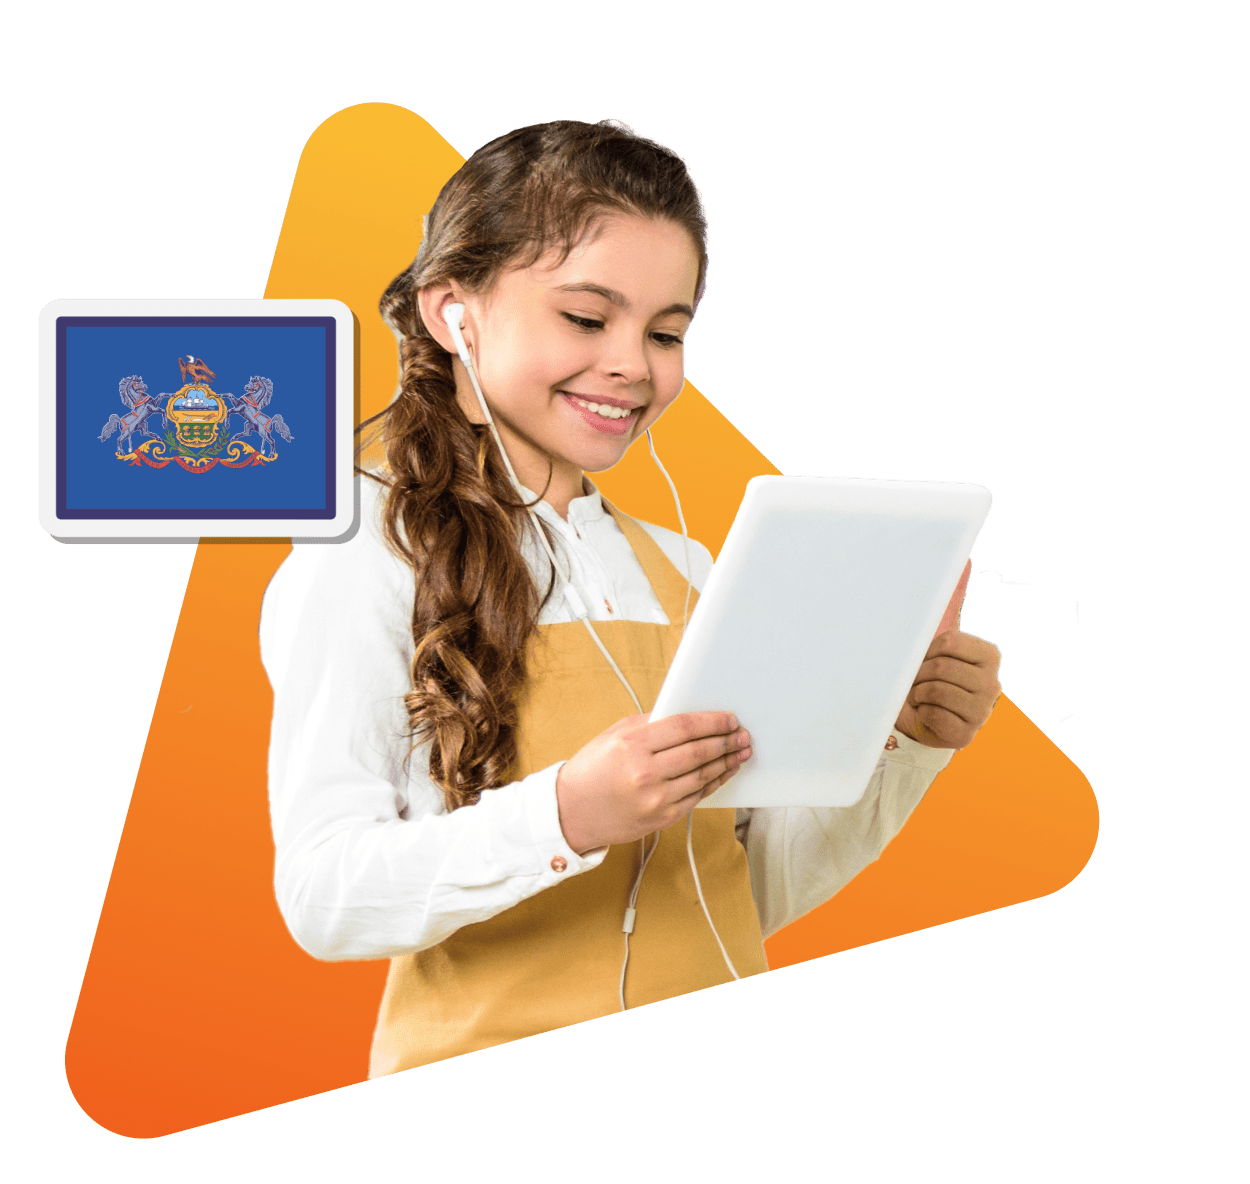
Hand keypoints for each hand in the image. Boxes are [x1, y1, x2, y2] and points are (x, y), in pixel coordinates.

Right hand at [556, 712, 751, 853]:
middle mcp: (645, 772)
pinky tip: (724, 772)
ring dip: (727, 762)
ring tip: (740, 752)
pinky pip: (697, 796)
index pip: (684, 727)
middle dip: (726, 741)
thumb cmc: (593, 768)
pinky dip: (714, 782)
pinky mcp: (662, 817)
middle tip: (742, 735)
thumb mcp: (615, 735)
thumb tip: (688, 716)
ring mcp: (655, 798)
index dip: (713, 722)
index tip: (730, 719)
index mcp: (632, 745)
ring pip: (703, 776)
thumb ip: (650, 723)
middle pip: (699, 752)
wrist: (572, 811)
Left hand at [895, 631, 1002, 748]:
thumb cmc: (934, 681)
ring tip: (917, 695)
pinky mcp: (965, 733)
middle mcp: (991, 684)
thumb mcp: (938, 654)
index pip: (949, 642)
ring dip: (917, 693)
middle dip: (919, 673)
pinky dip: (921, 711)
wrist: (929, 720)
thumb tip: (929, 623)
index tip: (924, 659)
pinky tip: (924, 711)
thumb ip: (937, 637)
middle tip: (914, 680)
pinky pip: (934, 714)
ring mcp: (981, 711)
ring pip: (937, 691)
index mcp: (988, 658)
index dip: (927, 650)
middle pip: (941, 667)